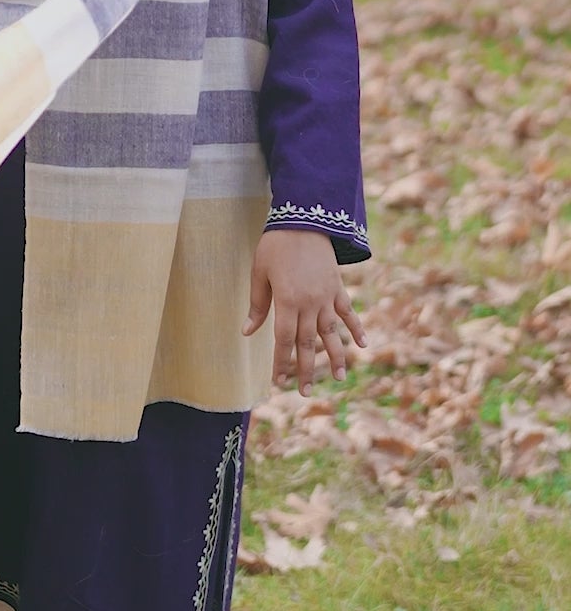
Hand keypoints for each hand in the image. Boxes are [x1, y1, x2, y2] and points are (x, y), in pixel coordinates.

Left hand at [242, 229, 365, 395]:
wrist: (303, 218)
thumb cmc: (275, 245)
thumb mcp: (259, 272)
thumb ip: (257, 304)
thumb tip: (247, 332)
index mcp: (288, 301)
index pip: (284, 340)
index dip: (282, 362)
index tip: (279, 381)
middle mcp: (310, 303)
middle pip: (308, 343)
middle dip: (307, 369)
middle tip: (306, 392)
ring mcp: (327, 297)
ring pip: (331, 333)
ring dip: (335, 357)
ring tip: (340, 379)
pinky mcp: (337, 288)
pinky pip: (348, 312)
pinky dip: (356, 328)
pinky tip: (363, 345)